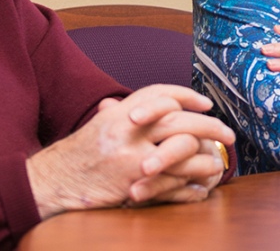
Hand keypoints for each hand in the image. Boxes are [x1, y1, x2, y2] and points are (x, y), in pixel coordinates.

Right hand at [27, 85, 234, 216]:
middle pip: (179, 120)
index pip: (160, 94)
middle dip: (208, 126)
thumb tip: (157, 105)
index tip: (206, 102)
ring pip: (182, 152)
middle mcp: (126, 130)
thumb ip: (127, 113)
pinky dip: (190, 185)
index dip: (187, 95)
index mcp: (119, 112)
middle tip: (227, 133)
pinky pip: (173, 182)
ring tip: (218, 162)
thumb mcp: (99, 126)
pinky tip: (201, 186)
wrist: (51, 182)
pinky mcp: (134, 183)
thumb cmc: (76, 156)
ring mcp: (131, 157)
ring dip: (204, 158)